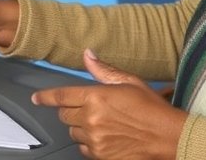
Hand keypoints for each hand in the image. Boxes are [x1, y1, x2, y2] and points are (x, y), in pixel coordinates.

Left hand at [32, 49, 186, 159]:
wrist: (168, 137)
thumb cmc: (152, 109)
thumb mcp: (130, 82)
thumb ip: (104, 70)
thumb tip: (88, 55)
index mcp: (96, 97)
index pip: (61, 96)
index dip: (45, 97)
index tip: (37, 98)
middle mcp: (91, 119)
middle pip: (64, 115)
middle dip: (72, 110)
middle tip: (90, 108)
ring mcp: (95, 140)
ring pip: (73, 132)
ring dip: (81, 127)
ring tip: (103, 122)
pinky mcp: (100, 155)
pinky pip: (83, 148)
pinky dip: (89, 142)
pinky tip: (105, 136)